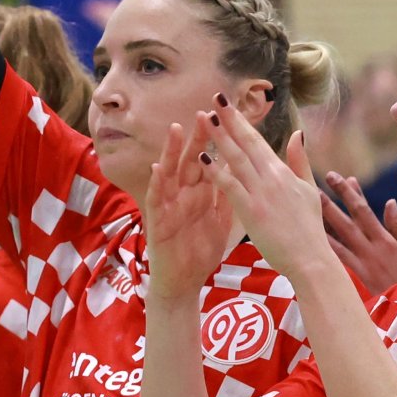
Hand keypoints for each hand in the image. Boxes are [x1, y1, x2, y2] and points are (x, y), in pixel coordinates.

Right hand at [142, 121, 234, 300]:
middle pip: (190, 161)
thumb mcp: (219, 220)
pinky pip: (156, 201)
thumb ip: (227, 195)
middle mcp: (183, 195)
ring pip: (170, 174)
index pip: (208, 161)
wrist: (183, 283)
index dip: (216, 141)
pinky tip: (157, 169)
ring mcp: (168, 206)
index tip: (227, 119)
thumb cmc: (199, 252)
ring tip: (177, 130)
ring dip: (172, 152)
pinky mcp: (157, 223)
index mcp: (200, 194)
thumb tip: (240, 172)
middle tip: (204, 113)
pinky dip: (157, 185)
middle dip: (197, 138)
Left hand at [200, 99, 338, 283]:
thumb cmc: (309, 229)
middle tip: (214, 98)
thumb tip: (298, 132)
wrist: (311, 259)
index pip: (258, 141)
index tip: (229, 104)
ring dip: (220, 138)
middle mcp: (271, 178)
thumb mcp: (308, 190)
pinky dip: (217, 171)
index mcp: (282, 172)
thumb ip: (300, 161)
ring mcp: (262, 193)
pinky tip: (203, 158)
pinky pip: (231, 187)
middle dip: (230, 120)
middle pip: (247, 143)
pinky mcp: (252, 211)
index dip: (242, 121)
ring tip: (205, 118)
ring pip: (237, 160)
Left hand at [320, 171, 396, 289]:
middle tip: (313, 185)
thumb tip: (389, 202)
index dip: (351, 193)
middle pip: (345, 222)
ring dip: (321, 224)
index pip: (364, 211)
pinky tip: (310, 239)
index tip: (342, 177)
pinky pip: (335, 261)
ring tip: (306, 210)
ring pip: (336, 241)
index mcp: (386, 241)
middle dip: (329, 202)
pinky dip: (323, 249)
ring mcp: (359, 266)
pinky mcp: (353, 279)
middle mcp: (369, 251)